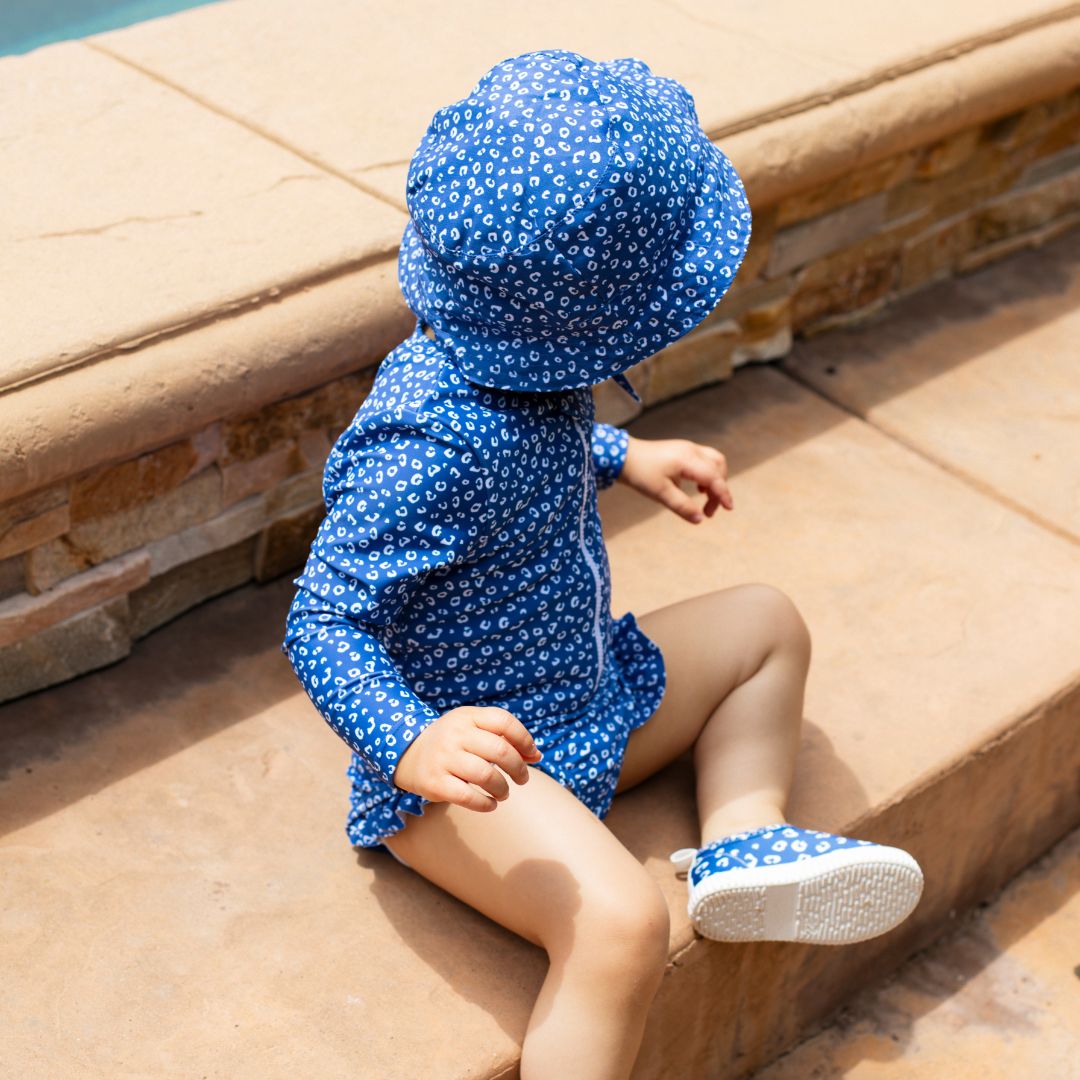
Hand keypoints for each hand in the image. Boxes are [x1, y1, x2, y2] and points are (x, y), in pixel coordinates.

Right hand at [393, 706, 543, 811]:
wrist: (407, 753)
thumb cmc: (453, 742)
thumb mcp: (474, 729)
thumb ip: (504, 737)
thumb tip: (537, 755)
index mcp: (467, 716)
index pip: (504, 722)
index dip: (524, 739)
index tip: (531, 755)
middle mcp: (455, 734)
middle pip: (500, 751)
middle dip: (519, 769)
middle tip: (522, 779)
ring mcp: (443, 758)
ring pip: (486, 775)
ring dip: (503, 788)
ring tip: (504, 792)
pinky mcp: (434, 782)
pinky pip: (468, 797)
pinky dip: (486, 803)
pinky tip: (491, 803)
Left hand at [619, 436, 732, 522]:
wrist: (622, 457)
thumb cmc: (640, 474)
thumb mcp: (660, 493)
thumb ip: (682, 506)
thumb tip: (700, 519)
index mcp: (687, 460)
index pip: (714, 477)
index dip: (723, 494)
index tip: (728, 509)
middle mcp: (691, 450)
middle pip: (718, 467)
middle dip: (719, 488)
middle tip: (709, 509)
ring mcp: (687, 448)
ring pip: (714, 461)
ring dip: (715, 480)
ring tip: (704, 498)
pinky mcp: (682, 450)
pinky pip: (704, 460)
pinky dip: (707, 474)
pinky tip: (696, 488)